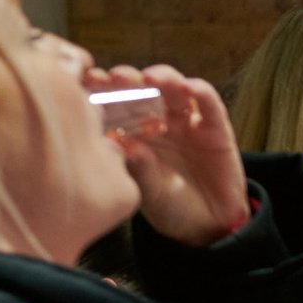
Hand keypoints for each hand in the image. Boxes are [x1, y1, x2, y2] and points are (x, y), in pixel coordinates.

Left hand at [93, 62, 249, 246]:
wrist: (210, 226)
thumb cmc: (171, 208)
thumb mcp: (150, 193)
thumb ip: (139, 169)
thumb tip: (125, 144)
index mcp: (132, 133)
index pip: (114, 103)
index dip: (101, 89)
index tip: (88, 81)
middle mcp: (157, 121)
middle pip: (141, 89)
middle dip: (128, 79)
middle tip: (116, 77)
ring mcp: (186, 122)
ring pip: (173, 89)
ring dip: (163, 77)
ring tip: (151, 78)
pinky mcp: (215, 127)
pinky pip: (209, 104)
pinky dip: (201, 92)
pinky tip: (191, 88)